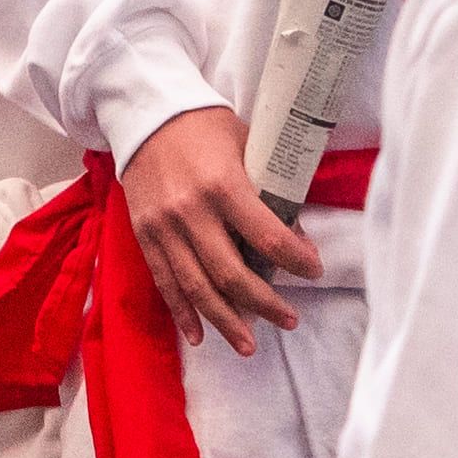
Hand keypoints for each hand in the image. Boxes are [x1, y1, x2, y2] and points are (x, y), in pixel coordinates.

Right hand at [121, 104, 313, 354]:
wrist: (145, 112)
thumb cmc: (203, 125)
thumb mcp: (246, 145)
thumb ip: (269, 189)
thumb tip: (296, 233)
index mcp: (224, 185)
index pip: (269, 238)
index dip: (296, 262)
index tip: (313, 270)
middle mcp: (191, 212)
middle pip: (232, 274)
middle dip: (265, 304)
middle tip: (288, 319)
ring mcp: (164, 227)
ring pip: (198, 288)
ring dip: (226, 321)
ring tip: (249, 345)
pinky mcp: (145, 234)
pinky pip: (165, 282)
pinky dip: (183, 313)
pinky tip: (200, 336)